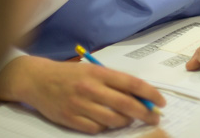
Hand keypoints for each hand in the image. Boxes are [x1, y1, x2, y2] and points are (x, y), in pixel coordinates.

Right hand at [0, 55, 164, 133]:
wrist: (38, 80)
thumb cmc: (71, 74)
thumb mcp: (94, 70)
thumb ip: (115, 82)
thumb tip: (141, 95)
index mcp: (100, 73)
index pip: (132, 83)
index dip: (150, 94)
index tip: (161, 102)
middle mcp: (91, 88)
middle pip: (126, 104)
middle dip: (145, 113)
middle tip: (155, 118)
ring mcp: (80, 105)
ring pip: (113, 120)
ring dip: (127, 122)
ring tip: (131, 120)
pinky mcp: (70, 119)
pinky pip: (96, 129)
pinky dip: (106, 128)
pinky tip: (109, 124)